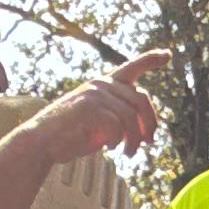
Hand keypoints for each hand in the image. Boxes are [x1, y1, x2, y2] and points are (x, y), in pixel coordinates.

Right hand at [28, 51, 167, 160]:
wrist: (41, 142)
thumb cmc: (70, 136)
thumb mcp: (100, 124)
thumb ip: (120, 118)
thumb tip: (146, 132)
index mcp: (104, 84)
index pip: (132, 67)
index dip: (151, 59)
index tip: (168, 54)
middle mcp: (101, 83)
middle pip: (142, 100)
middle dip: (150, 123)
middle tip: (148, 143)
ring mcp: (95, 93)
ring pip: (131, 118)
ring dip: (134, 140)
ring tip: (129, 154)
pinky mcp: (89, 107)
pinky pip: (117, 127)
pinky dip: (116, 141)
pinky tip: (108, 149)